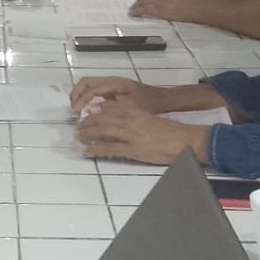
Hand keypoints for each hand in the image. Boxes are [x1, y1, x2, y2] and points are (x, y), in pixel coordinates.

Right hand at [69, 76, 159, 113]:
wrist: (160, 99)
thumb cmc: (148, 103)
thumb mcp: (130, 108)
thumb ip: (111, 109)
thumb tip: (92, 111)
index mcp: (114, 83)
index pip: (91, 89)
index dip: (80, 101)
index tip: (75, 113)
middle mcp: (110, 80)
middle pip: (85, 82)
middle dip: (76, 95)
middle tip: (72, 110)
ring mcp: (111, 84)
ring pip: (88, 85)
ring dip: (79, 95)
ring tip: (76, 110)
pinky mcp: (112, 89)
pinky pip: (93, 90)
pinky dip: (86, 97)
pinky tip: (86, 109)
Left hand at [76, 99, 205, 164]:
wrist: (183, 140)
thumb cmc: (167, 130)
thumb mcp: (147, 117)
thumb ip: (132, 116)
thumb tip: (115, 118)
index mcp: (133, 110)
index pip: (107, 108)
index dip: (93, 112)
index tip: (84, 114)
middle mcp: (129, 120)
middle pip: (101, 119)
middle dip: (86, 123)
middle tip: (77, 127)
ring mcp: (129, 135)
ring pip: (101, 132)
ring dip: (87, 135)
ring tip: (77, 137)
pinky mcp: (132, 150)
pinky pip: (108, 149)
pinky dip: (94, 150)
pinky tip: (86, 151)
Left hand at [128, 0, 209, 22]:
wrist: (201, 6)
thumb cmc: (201, 2)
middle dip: (140, 0)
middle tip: (135, 5)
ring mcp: (161, 1)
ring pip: (144, 1)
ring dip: (136, 5)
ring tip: (132, 10)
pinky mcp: (160, 10)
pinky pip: (145, 9)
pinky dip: (137, 11)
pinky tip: (133, 14)